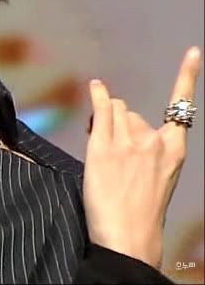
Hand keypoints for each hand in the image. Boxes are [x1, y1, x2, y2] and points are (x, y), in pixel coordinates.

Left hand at [82, 46, 200, 269]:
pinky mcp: (103, 146)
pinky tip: (94, 86)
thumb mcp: (156, 177)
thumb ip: (144, 148)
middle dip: (118, 124)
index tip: (193, 52)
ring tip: (102, 152)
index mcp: (174, 150)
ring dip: (103, 122)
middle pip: (129, 112)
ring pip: (111, 111)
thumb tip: (122, 124)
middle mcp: (153, 140)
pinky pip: (100, 111)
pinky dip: (96, 96)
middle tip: (113, 153)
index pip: (181, 107)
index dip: (187, 76)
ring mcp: (128, 141)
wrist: (128, 236)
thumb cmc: (139, 210)